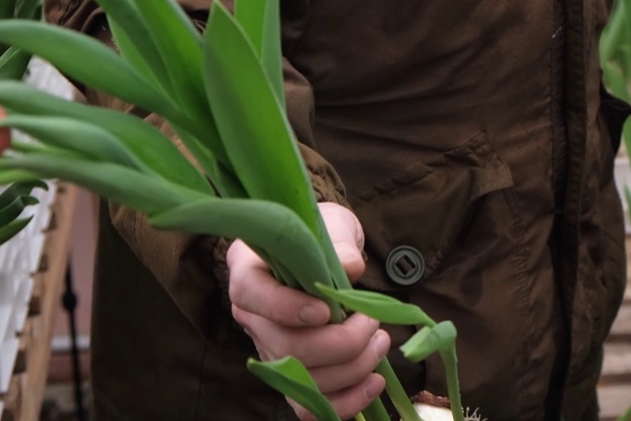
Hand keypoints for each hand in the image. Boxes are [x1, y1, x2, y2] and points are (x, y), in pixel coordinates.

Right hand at [228, 202, 388, 418]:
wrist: (318, 255)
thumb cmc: (319, 236)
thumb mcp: (330, 226)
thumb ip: (338, 244)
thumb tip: (351, 268)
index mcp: (250, 272)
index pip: (252, 295)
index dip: (287, 308)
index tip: (327, 309)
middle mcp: (253, 317)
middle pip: (287, 347)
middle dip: (341, 342)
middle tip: (372, 323)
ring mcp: (271, 350)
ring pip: (304, 380)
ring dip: (353, 368)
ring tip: (380, 342)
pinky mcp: (291, 376)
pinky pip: (309, 406)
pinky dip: (345, 403)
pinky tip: (374, 383)